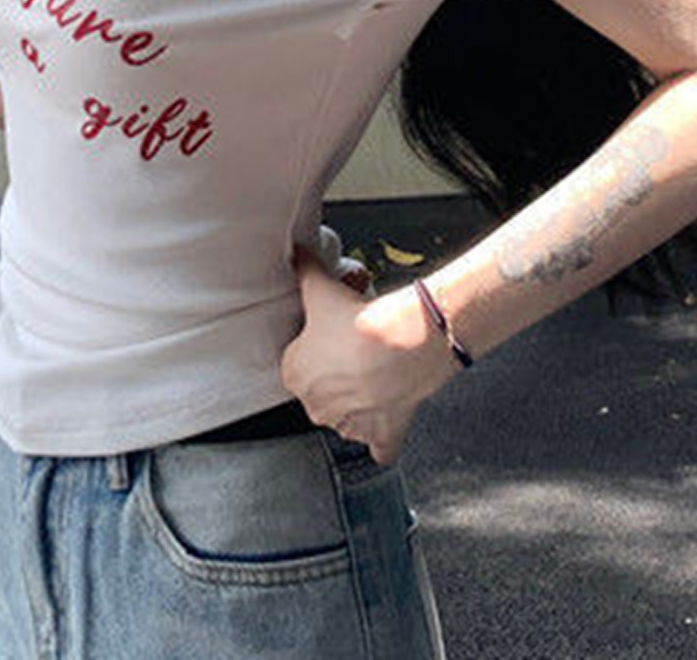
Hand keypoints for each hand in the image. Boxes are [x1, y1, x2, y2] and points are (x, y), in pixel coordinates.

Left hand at [278, 244, 462, 466]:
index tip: (333, 328)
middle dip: (339, 367)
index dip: (317, 342)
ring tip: (377, 362)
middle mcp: (316, 407)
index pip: (299, 361)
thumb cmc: (358, 321)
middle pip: (324, 387)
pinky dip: (382, 437)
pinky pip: (378, 445)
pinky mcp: (381, 435)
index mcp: (294, 375)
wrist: (402, 342)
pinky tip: (387, 419)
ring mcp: (348, 425)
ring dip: (360, 395)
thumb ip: (305, 269)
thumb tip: (297, 251)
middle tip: (357, 341)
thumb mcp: (321, 287)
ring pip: (348, 414)